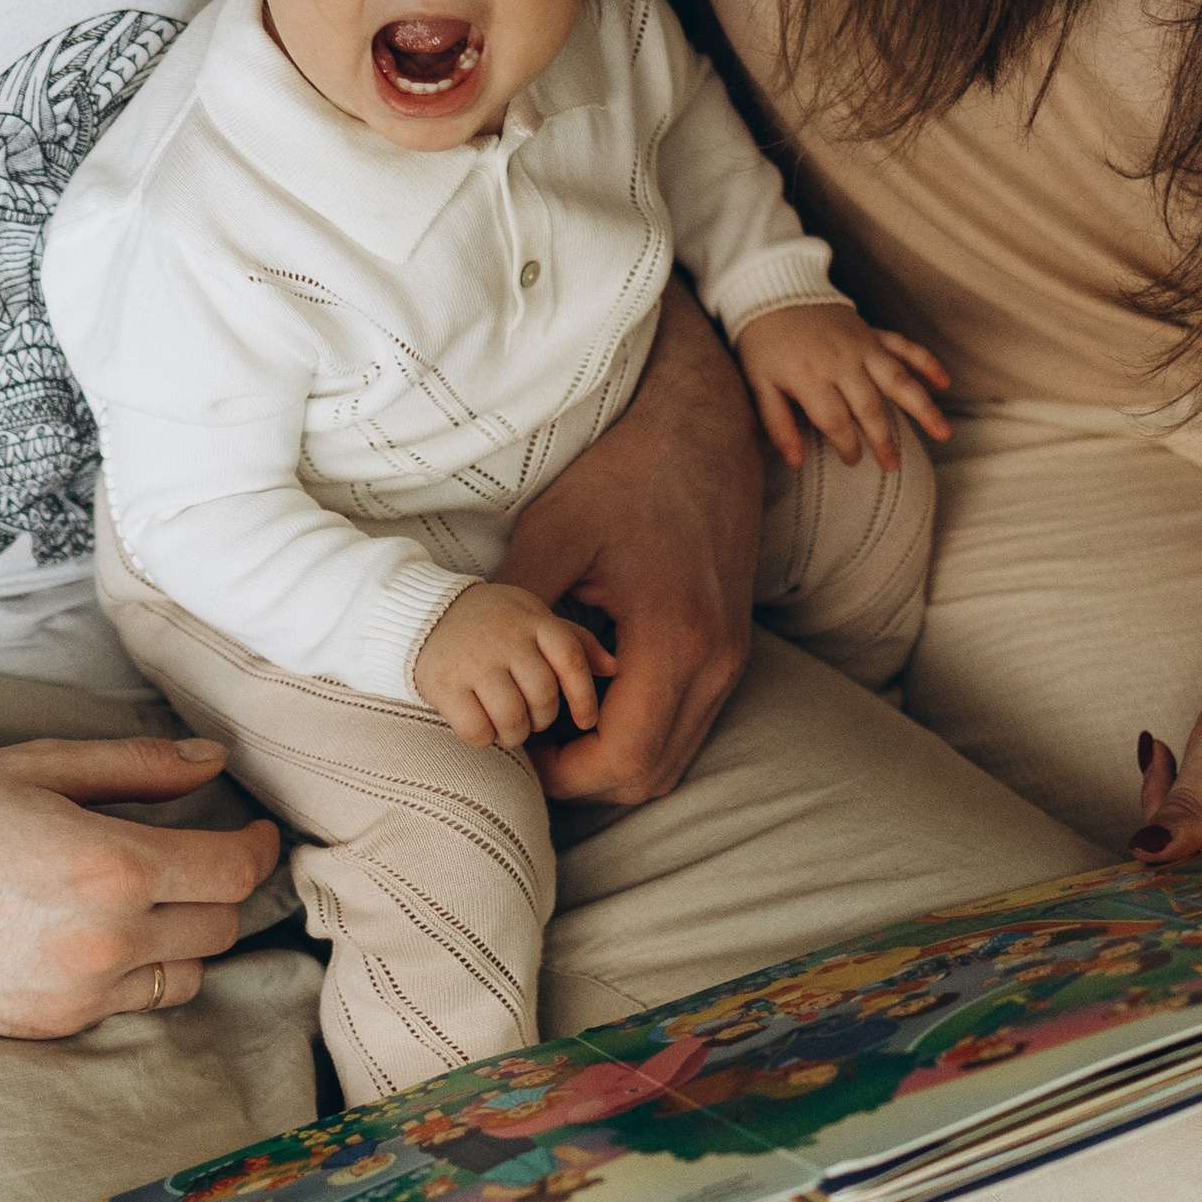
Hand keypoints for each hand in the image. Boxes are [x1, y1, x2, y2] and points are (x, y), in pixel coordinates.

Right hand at [0, 735, 280, 1036]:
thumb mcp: (35, 766)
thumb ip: (136, 766)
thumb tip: (211, 758)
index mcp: (110, 867)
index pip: (234, 872)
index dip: (260, 846)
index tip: (257, 829)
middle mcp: (106, 942)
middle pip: (221, 926)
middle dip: (223, 887)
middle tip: (203, 854)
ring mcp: (78, 995)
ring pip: (186, 976)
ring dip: (187, 936)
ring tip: (155, 897)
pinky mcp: (51, 1027)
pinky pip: (132, 1005)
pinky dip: (138, 971)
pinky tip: (103, 934)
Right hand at [415, 581, 614, 748]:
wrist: (426, 613)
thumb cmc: (494, 622)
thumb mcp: (535, 618)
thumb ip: (574, 642)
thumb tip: (613, 668)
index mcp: (533, 620)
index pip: (571, 659)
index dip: (583, 696)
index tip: (585, 720)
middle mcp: (504, 638)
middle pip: (543, 697)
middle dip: (542, 718)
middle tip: (531, 717)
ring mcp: (472, 661)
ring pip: (512, 719)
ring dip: (515, 734)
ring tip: (508, 725)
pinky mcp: (443, 684)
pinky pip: (477, 730)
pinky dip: (484, 738)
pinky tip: (481, 724)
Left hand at [501, 281, 761, 807]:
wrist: (704, 425)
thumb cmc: (628, 470)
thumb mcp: (556, 532)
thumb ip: (518, 609)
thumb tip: (471, 666)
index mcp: (674, 640)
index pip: (620, 759)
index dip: (560, 774)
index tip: (514, 753)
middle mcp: (715, 663)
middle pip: (648, 774)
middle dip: (582, 776)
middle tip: (526, 746)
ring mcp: (730, 658)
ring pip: (671, 755)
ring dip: (612, 757)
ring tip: (551, 724)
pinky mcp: (729, 645)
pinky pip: (686, 720)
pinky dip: (638, 729)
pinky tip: (589, 696)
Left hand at [737, 299, 950, 474]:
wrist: (774, 290)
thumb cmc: (764, 343)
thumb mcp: (759, 384)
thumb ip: (777, 424)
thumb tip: (796, 462)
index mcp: (811, 378)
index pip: (836, 422)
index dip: (847, 446)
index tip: (854, 461)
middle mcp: (842, 362)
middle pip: (870, 408)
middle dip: (884, 440)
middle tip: (893, 465)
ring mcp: (861, 346)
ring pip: (898, 380)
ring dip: (923, 408)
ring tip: (943, 433)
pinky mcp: (871, 332)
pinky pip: (904, 347)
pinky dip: (926, 362)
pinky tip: (944, 382)